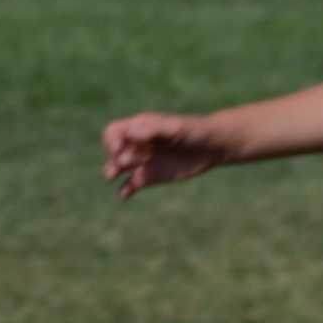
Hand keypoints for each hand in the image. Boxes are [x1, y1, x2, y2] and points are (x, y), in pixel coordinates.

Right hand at [101, 111, 229, 194]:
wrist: (212, 146)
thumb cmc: (193, 131)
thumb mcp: (174, 127)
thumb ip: (152, 129)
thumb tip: (130, 134)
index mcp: (140, 127)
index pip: (113, 132)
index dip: (111, 141)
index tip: (119, 150)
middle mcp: (138, 143)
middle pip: (113, 151)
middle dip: (110, 158)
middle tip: (118, 167)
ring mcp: (143, 160)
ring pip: (119, 167)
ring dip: (112, 171)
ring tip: (113, 177)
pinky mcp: (151, 176)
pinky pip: (132, 184)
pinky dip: (125, 190)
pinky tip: (124, 195)